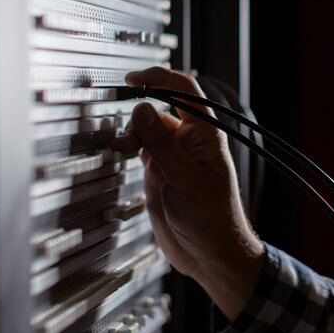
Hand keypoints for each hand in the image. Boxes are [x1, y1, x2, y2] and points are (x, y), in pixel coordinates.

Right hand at [111, 67, 264, 319]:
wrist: (210, 254)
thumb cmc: (213, 220)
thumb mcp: (185, 180)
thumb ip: (162, 145)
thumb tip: (143, 109)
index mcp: (205, 135)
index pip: (184, 91)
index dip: (159, 78)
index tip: (133, 78)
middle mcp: (188, 142)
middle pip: (157, 110)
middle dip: (138, 116)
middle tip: (125, 136)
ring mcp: (173, 157)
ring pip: (146, 130)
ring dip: (130, 134)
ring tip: (121, 148)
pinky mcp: (159, 173)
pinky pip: (140, 149)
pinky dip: (128, 147)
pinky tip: (120, 153)